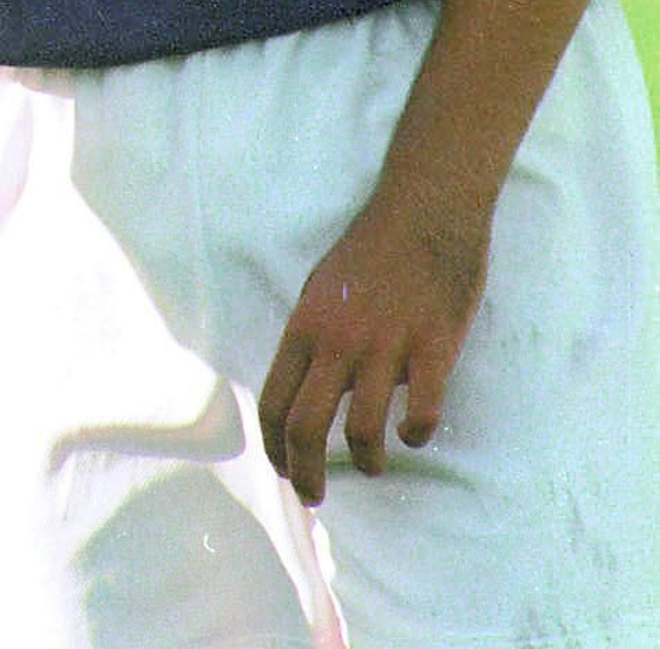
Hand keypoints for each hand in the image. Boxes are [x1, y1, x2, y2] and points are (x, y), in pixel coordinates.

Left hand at [257, 191, 488, 505]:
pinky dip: (416, 434)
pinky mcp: (431, 348)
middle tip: (316, 496)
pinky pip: (420, 413)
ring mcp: (385, 346)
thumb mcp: (321, 288)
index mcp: (305, 326)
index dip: (274, 447)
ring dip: (366, 461)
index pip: (274, 402)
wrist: (424, 210)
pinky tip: (415, 431)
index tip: (284, 469)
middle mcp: (337, 341)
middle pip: (307, 428)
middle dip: (306, 474)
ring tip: (372, 465)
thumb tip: (307, 388)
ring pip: (363, 431)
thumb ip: (313, 339)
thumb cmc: (371, 248)